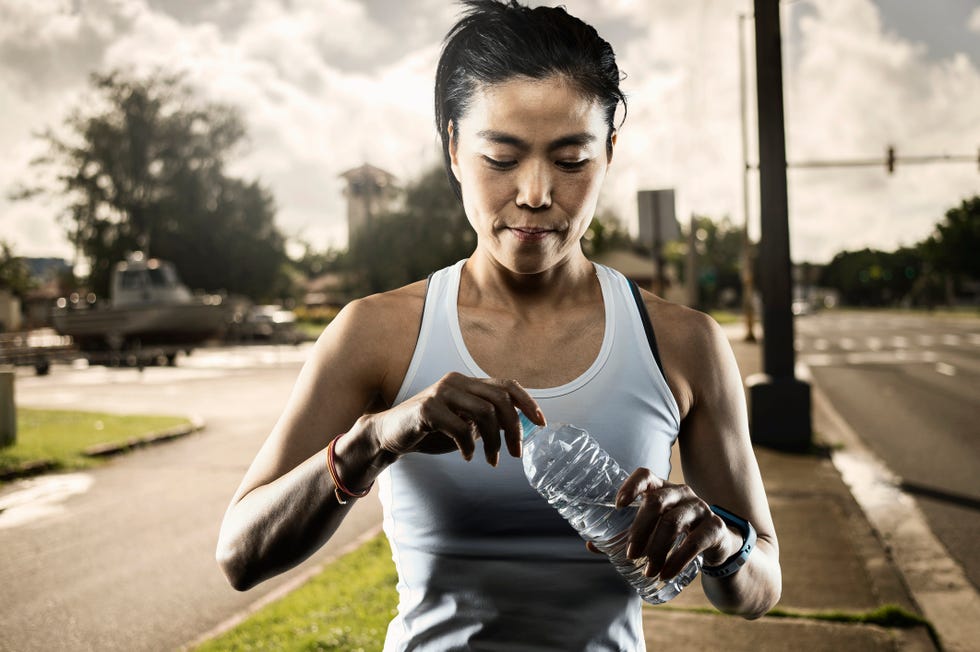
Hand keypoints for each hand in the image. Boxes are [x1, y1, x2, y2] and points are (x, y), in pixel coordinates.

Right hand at [367, 372, 544, 465]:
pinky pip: (460, 428)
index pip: (507, 385)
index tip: (541, 425)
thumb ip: (486, 421)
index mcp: (467, 382)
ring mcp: (441, 392)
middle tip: (514, 453)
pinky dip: (469, 446)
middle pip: (500, 400)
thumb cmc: (430, 431)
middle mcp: (456, 382)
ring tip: (491, 459)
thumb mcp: (464, 424)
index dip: (528, 403)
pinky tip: (468, 456)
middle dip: (513, 429)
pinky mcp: (427, 408)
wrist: (389, 434)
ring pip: (484, 413)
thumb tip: (517, 428)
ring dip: (493, 442)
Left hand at [614, 468, 741, 579]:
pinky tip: (665, 574)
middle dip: (639, 529)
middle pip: (656, 502)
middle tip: (630, 554)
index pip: (645, 475)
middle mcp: (681, 493)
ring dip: (657, 549)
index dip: (631, 486)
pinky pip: (694, 542)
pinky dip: (677, 560)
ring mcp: (699, 508)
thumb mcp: (652, 529)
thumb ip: (623, 535)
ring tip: (647, 570)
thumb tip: (591, 545)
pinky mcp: (714, 528)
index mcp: (661, 488)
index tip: (618, 504)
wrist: (717, 543)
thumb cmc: (675, 531)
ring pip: (673, 523)